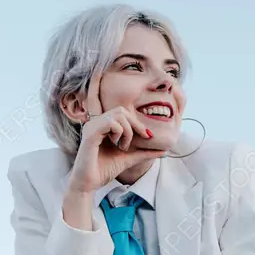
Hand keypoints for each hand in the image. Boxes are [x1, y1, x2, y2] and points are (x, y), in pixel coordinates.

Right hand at [66, 70, 165, 194]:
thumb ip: (144, 151)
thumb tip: (164, 149)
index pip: (101, 98)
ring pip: (119, 115)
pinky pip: (111, 123)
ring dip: (128, 131)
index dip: (98, 83)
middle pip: (122, 110)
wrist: (90, 184)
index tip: (100, 70)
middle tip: (139, 139)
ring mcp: (91, 126)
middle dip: (135, 124)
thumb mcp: (130, 158)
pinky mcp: (90, 134)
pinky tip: (118, 145)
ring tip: (124, 146)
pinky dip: (121, 133)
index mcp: (102, 124)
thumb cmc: (104, 169)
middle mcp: (95, 122)